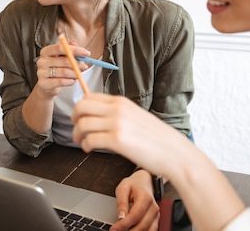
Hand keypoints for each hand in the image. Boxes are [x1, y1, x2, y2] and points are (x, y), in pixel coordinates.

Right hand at [34, 41, 88, 98]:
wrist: (46, 85)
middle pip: (64, 60)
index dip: (75, 50)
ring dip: (75, 74)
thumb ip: (68, 49)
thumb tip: (74, 43)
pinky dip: (70, 81)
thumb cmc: (55, 69)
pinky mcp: (43, 83)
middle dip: (78, 64)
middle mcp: (42, 61)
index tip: (86, 53)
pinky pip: (61, 81)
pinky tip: (72, 81)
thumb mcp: (61, 57)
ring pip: (64, 72)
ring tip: (78, 75)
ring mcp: (41, 72)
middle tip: (84, 66)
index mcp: (46, 51)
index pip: (60, 48)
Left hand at [71, 93, 190, 178]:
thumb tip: (98, 115)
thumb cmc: (157, 139)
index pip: (89, 97)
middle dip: (74, 118)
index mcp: (121, 102)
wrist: (175, 153)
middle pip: (81, 107)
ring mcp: (117, 124)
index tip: (78, 117)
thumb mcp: (136, 116)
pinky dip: (86, 145)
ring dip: (77, 134)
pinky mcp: (118, 140)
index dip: (79, 108)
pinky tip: (89, 149)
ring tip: (82, 142)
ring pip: (83, 124)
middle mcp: (117, 109)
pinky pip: (90, 139)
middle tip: (76, 129)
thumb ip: (118, 113)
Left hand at [111, 169, 158, 230]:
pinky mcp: (156, 219)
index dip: (124, 224)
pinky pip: (151, 230)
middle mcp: (153, 207)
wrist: (144, 181)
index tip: (114, 229)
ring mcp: (156, 214)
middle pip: (142, 225)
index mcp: (145, 198)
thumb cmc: (133, 184)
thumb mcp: (123, 188)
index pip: (135, 215)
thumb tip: (120, 217)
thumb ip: (121, 203)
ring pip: (148, 230)